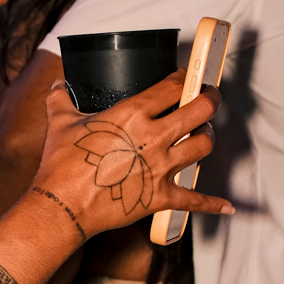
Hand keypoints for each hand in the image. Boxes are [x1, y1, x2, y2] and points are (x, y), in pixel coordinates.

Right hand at [29, 71, 230, 241]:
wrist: (63, 204)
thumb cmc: (62, 164)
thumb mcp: (60, 125)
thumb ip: (61, 102)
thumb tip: (57, 88)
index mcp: (132, 114)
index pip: (172, 86)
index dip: (184, 77)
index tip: (186, 76)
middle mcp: (153, 137)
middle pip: (200, 110)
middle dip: (210, 99)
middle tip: (210, 97)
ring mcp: (161, 167)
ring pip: (203, 146)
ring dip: (207, 138)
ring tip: (203, 135)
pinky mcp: (161, 196)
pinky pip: (195, 199)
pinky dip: (213, 204)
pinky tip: (226, 206)